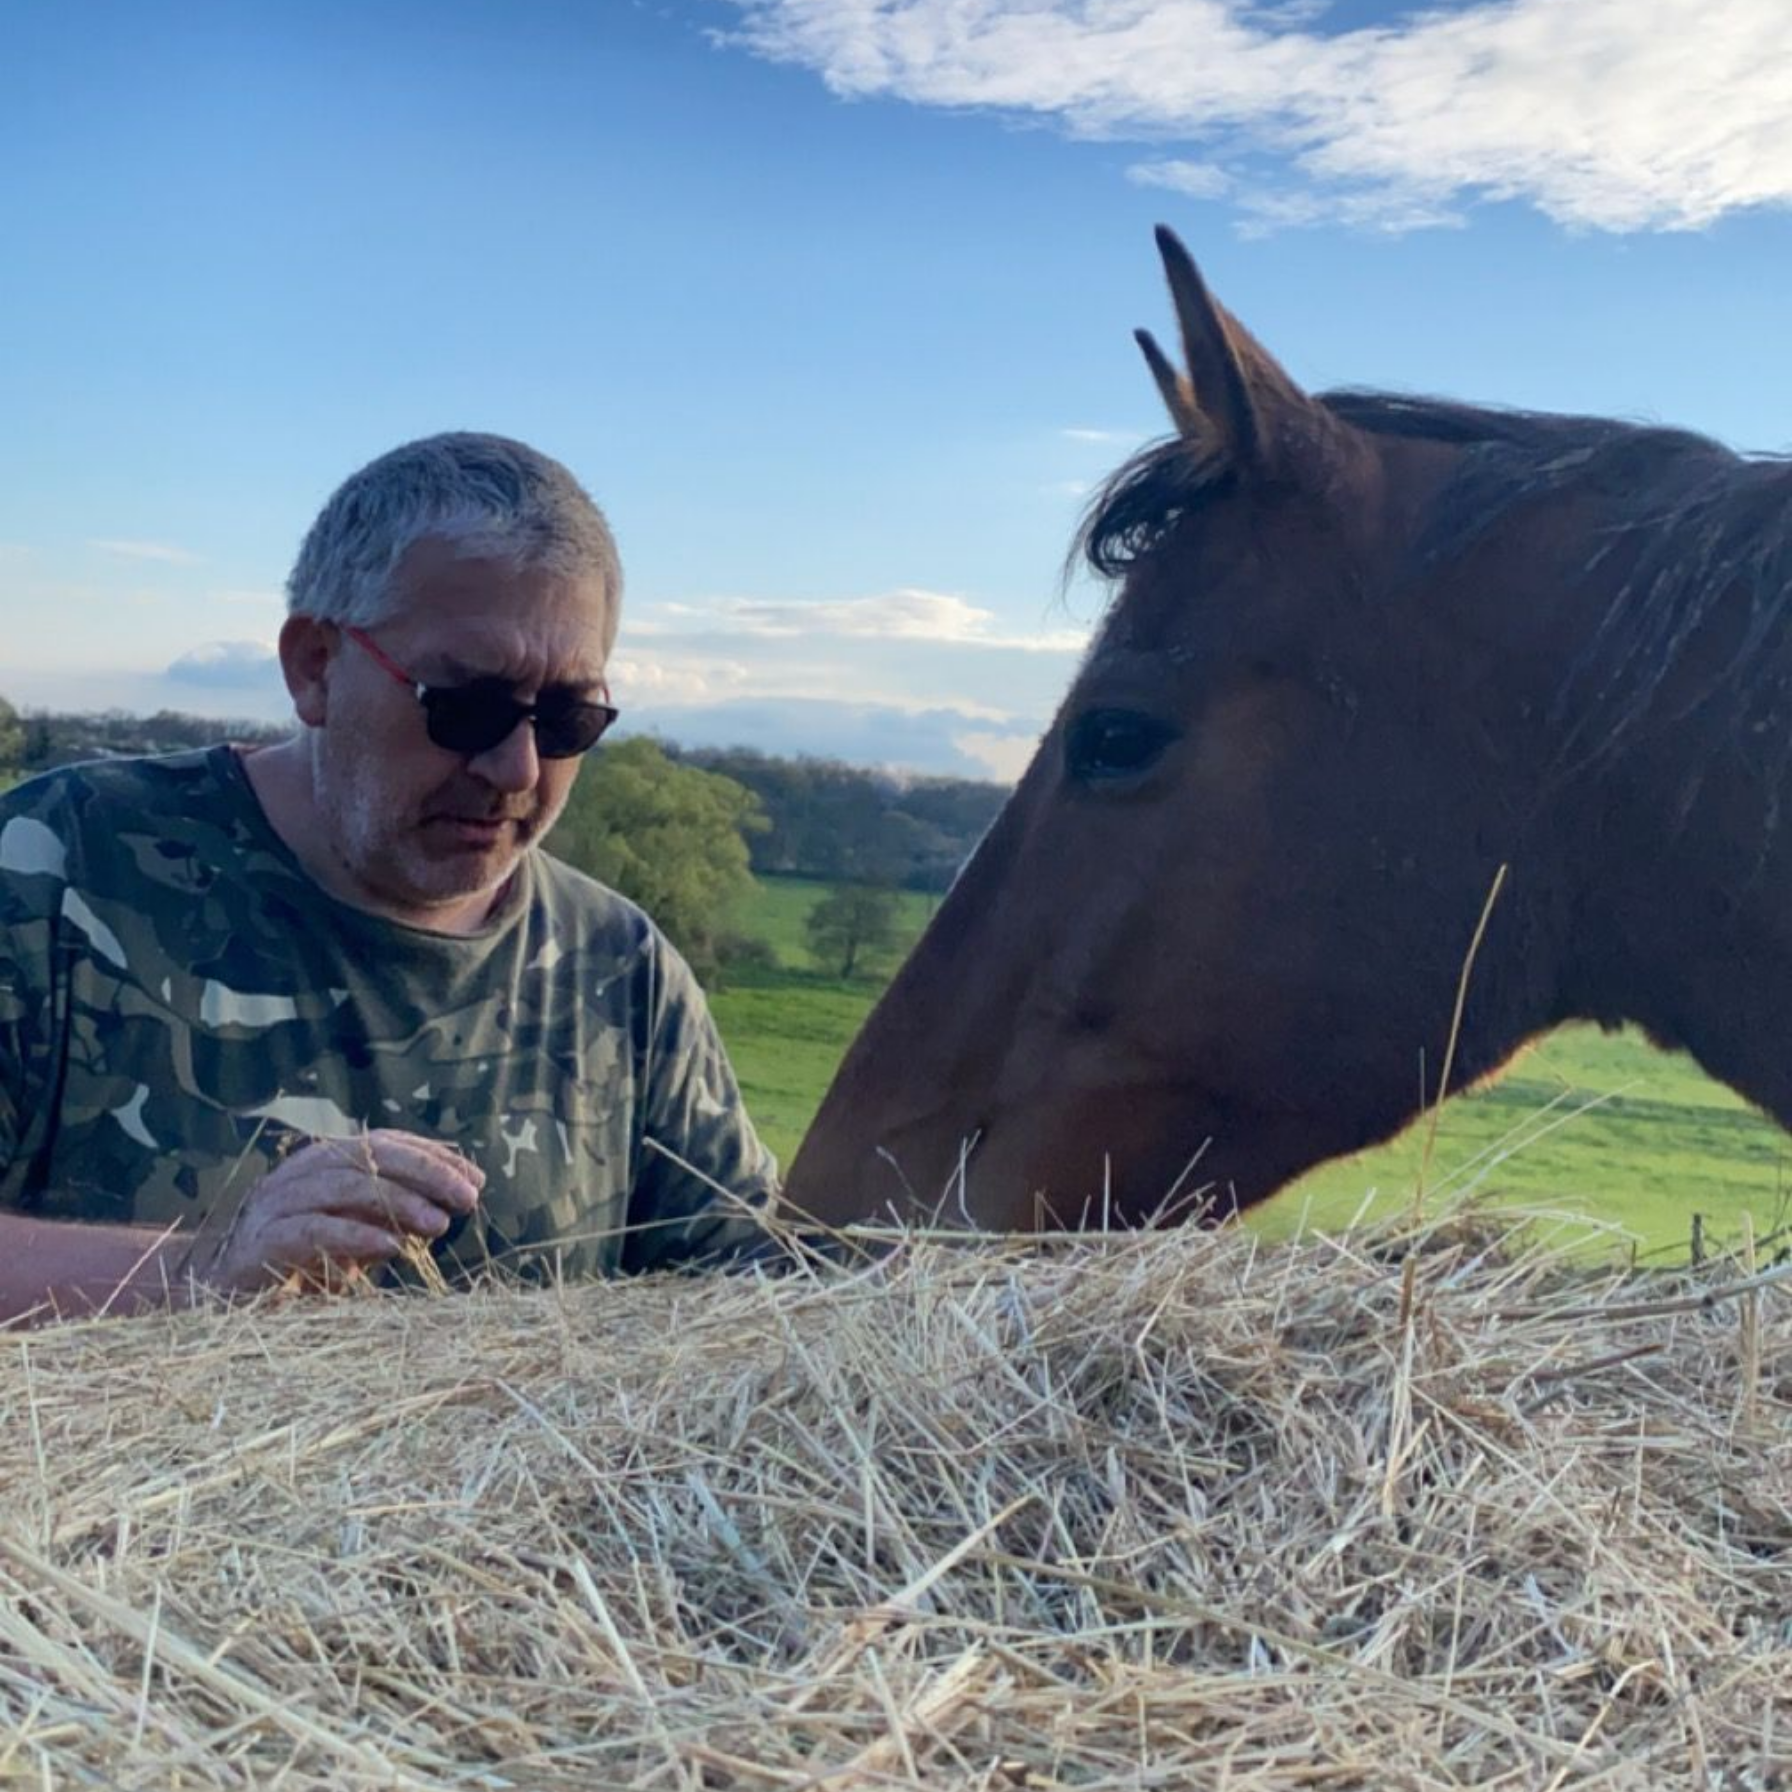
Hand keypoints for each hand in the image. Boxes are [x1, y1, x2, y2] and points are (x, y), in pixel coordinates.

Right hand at [179, 1131, 483, 1297]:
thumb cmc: (299, 1259)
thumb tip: (449, 1206)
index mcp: (327, 1161)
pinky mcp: (262, 1241)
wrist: (219, 1293)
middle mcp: (302, 1172)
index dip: (434, 1157)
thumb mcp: (358, 1232)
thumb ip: (395, 1215)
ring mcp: (278, 1202)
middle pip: (370, 1156)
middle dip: (426, 1173)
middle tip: (467, 1198)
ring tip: (440, 1224)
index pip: (388, 1144)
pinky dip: (356, 1236)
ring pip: (345, 1186)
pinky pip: (314, 1230)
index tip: (476, 1180)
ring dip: (399, 1202)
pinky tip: (392, 1248)